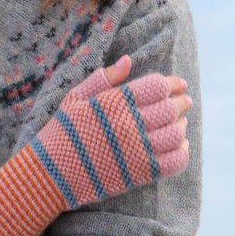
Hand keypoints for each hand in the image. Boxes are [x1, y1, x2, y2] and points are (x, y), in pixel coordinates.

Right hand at [62, 55, 191, 174]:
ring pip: (176, 134)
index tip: (179, 85)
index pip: (157, 86)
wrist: (49, 174)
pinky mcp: (139, 173)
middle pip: (171, 109)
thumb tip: (129, 61)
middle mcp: (127, 125)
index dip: (173, 83)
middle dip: (181, 103)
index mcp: (113, 103)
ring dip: (181, 126)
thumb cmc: (61, 133)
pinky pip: (173, 162)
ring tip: (179, 123)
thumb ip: (103, 79)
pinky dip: (182, 152)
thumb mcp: (75, 99)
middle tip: (185, 102)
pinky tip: (178, 146)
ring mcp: (135, 151)